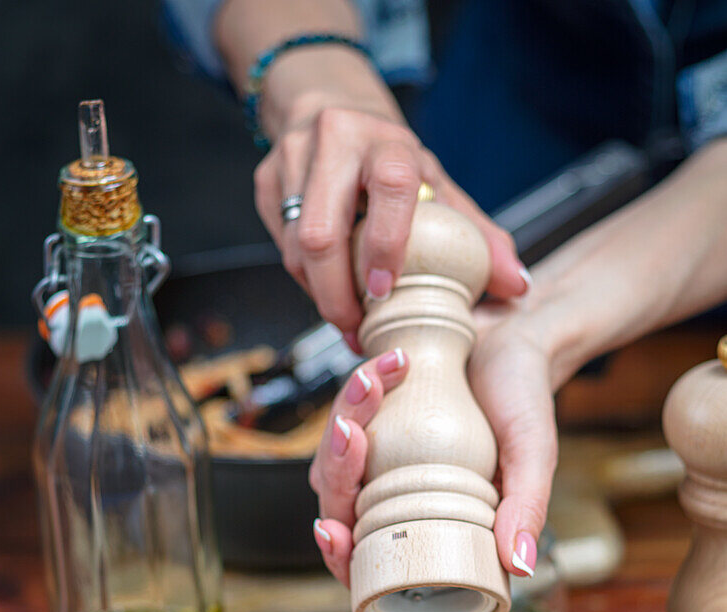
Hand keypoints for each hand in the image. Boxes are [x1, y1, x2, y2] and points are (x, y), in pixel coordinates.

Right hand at [255, 105, 528, 342]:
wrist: (331, 110)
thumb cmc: (393, 163)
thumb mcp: (438, 188)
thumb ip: (477, 236)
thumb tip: (517, 285)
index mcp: (386, 140)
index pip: (389, 186)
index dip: (386, 244)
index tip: (386, 292)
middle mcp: (334, 141)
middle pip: (321, 233)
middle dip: (338, 295)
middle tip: (359, 330)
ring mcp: (291, 159)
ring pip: (296, 248)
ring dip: (321, 296)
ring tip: (348, 322)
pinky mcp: (266, 182)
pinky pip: (281, 248)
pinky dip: (306, 282)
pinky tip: (329, 294)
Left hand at [310, 310, 557, 584]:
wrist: (512, 341)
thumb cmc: (525, 400)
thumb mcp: (533, 453)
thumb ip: (527, 508)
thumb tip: (521, 566)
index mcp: (432, 525)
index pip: (370, 563)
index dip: (341, 557)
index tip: (334, 530)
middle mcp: (398, 501)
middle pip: (339, 508)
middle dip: (338, 469)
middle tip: (354, 428)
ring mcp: (379, 464)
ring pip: (330, 463)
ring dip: (344, 419)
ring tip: (376, 381)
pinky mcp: (369, 425)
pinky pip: (339, 421)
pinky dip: (351, 397)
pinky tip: (377, 372)